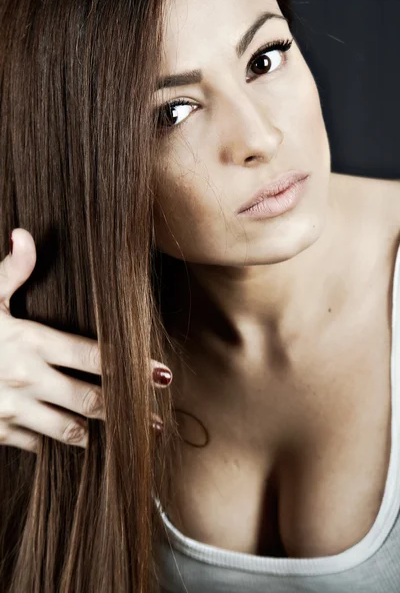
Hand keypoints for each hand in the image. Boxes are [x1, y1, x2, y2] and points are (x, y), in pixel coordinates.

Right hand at [0, 228, 171, 452]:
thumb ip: (9, 272)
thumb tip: (26, 235)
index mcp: (31, 342)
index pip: (94, 357)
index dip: (132, 367)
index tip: (161, 375)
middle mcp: (27, 379)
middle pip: (91, 399)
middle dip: (127, 411)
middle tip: (157, 422)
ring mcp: (12, 410)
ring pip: (70, 430)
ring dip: (101, 435)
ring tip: (131, 441)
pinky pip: (40, 445)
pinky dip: (62, 446)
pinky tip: (84, 448)